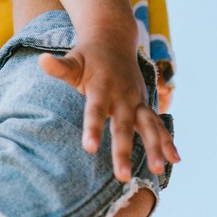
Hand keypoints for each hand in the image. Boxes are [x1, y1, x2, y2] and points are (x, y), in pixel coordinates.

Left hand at [37, 28, 178, 180]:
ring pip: (148, 127)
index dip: (93, 128)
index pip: (95, 111)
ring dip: (155, 148)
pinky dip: (167, 141)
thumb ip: (59, 66)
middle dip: (124, 151)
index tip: (89, 148)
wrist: (114, 40)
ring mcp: (137, 102)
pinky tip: (174, 161)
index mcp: (102, 87)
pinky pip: (158, 126)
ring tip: (158, 171)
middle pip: (124, 126)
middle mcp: (123, 96)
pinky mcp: (145, 106)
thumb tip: (42, 61)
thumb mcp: (74, 60)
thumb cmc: (88, 56)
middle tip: (122, 176)